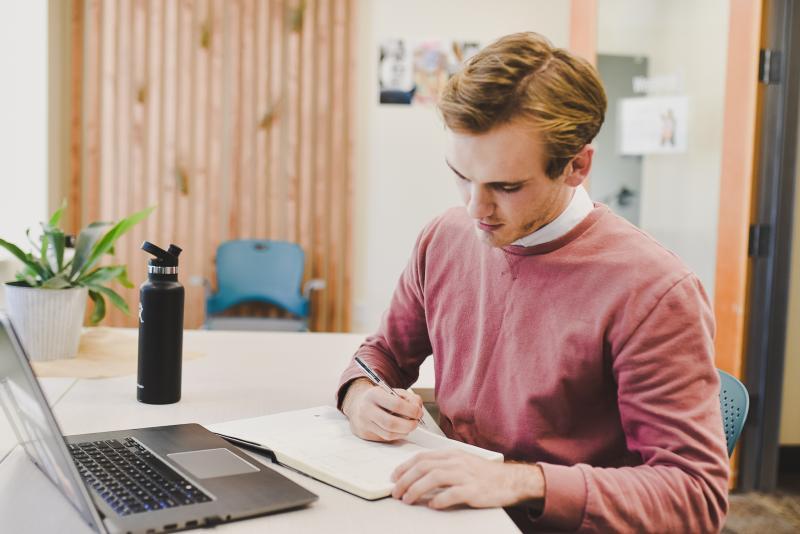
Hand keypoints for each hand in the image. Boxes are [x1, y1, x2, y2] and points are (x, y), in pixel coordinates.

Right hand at [341, 378, 423, 441]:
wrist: (358, 405)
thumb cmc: (379, 398)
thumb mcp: (393, 392)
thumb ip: (409, 398)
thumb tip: (418, 410)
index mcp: (374, 394)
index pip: (396, 404)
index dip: (411, 410)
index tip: (418, 412)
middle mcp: (366, 409)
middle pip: (391, 423)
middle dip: (409, 425)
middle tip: (415, 422)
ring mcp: (364, 423)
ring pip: (389, 434)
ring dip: (404, 432)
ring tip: (408, 426)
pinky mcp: (365, 434)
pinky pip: (385, 438)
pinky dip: (396, 435)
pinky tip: (399, 430)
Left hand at [391, 450, 544, 509]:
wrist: (511, 480)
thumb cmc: (485, 474)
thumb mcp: (462, 462)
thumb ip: (442, 465)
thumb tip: (418, 475)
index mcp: (452, 454)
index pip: (422, 457)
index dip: (405, 467)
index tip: (395, 477)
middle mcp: (457, 462)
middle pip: (424, 467)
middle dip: (405, 480)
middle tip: (396, 492)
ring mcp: (466, 475)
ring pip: (434, 478)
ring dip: (416, 489)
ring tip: (408, 499)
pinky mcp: (474, 490)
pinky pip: (453, 494)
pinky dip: (439, 499)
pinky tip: (432, 505)